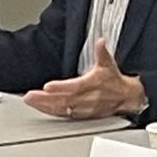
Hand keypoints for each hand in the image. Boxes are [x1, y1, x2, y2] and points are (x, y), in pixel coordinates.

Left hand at [23, 38, 143, 119]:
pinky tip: (41, 108)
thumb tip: (101, 41)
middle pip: (63, 99)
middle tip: (29, 96)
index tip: (47, 87)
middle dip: (45, 99)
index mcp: (93, 84)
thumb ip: (102, 52)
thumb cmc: (114, 81)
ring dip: (45, 106)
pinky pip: (64, 114)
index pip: (74, 87)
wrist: (126, 97)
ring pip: (62, 108)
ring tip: (30, 101)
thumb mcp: (109, 64)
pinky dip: (51, 112)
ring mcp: (83, 108)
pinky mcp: (81, 114)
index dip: (60, 87)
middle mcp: (87, 98)